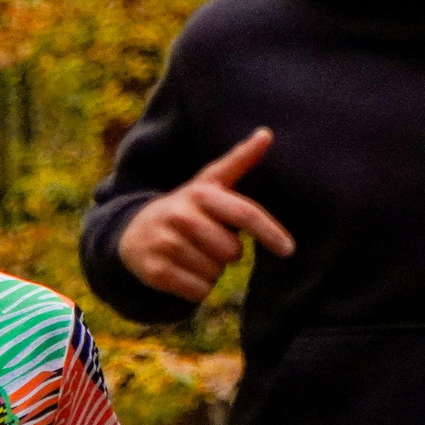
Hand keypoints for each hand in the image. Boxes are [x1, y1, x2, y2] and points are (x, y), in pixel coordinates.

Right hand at [115, 131, 295, 301]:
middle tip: (207, 240)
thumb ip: (239, 161)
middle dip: (226, 252)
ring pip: (214, 273)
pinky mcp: (155, 271)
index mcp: (201, 193)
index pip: (244, 213)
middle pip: (232, 252)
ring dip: (210, 270)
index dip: (269, 232)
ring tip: (191, 253)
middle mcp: (181, 215)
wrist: (134, 233)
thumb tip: (267, 133)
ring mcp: (165, 243)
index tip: (289, 250)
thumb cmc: (187, 208)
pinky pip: (198, 291)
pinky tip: (181, 270)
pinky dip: (196, 287)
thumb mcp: (209, 183)